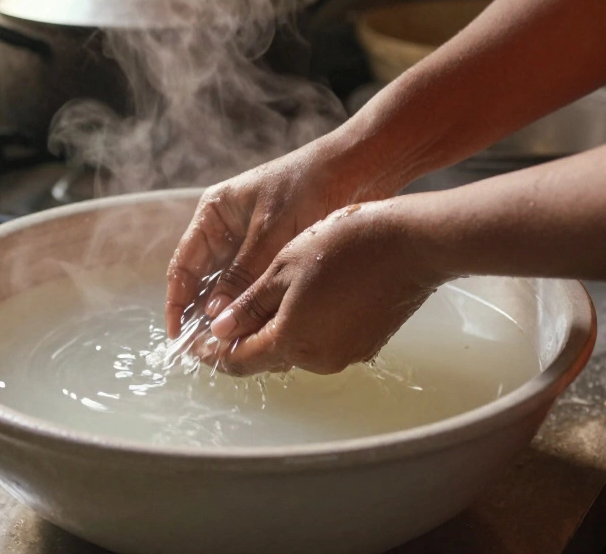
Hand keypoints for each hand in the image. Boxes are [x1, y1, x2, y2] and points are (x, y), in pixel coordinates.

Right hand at [165, 135, 390, 337]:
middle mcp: (228, 230)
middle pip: (205, 281)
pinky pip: (257, 287)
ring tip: (234, 348)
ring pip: (232, 288)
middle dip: (205, 316)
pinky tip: (261, 331)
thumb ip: (243, 273)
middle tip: (208, 352)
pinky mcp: (276, 254)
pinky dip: (255, 307)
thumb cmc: (309, 185)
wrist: (358, 166)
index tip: (178, 337)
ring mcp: (252, 243)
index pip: (183, 266)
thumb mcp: (271, 231)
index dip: (177, 303)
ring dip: (232, 315)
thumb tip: (215, 316)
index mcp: (214, 214)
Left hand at [204, 199, 450, 374]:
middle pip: (267, 357)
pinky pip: (323, 342)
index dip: (213, 353)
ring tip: (258, 306)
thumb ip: (249, 304)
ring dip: (274, 332)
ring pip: (296, 349)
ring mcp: (346, 354)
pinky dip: (305, 327)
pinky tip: (300, 300)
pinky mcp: (367, 343)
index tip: (194, 344)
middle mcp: (318, 359)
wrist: (411, 245)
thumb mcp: (284, 268)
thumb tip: (221, 330)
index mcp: (292, 341)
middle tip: (220, 323)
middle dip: (242, 342)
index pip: (239, 360)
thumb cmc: (344, 247)